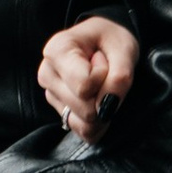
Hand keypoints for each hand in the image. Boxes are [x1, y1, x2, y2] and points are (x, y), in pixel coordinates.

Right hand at [37, 14, 138, 140]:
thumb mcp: (124, 47)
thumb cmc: (111, 40)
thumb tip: (107, 107)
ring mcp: (51, 95)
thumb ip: (120, 77)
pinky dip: (100, 123)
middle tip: (105, 72)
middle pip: (85, 108)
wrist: (105, 42)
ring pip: (84, 123)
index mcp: (57, 50)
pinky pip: (84, 132)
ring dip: (103, 108)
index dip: (104, 77)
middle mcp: (47, 73)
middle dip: (105, 94)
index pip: (84, 85)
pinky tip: (99, 100)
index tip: (103, 59)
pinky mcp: (60, 112)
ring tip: (100, 83)